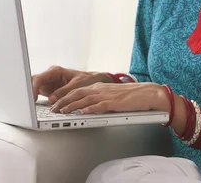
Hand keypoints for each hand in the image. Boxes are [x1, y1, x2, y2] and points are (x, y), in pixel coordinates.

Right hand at [31, 66, 111, 101]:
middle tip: (27, 103)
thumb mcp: (76, 85)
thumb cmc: (85, 79)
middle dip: (29, 91)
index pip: (39, 78)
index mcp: (55, 71)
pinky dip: (35, 100)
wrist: (91, 80)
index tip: (32, 98)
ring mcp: (48, 83)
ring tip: (29, 107)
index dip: (33, 88)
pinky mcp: (48, 90)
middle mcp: (49, 76)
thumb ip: (64, 92)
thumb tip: (52, 99)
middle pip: (33, 82)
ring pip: (34, 88)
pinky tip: (34, 107)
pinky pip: (38, 93)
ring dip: (31, 96)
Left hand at [50, 82, 167, 114]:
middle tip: (53, 109)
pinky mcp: (115, 102)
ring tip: (63, 111)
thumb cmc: (130, 96)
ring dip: (72, 106)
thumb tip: (85, 108)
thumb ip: (98, 100)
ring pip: (85, 99)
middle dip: (63, 101)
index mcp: (98, 87)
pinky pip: (100, 106)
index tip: (54, 103)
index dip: (64, 97)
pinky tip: (83, 113)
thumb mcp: (110, 96)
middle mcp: (100, 89)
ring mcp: (107, 95)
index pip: (77, 91)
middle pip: (77, 94)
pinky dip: (90, 109)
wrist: (148, 93)